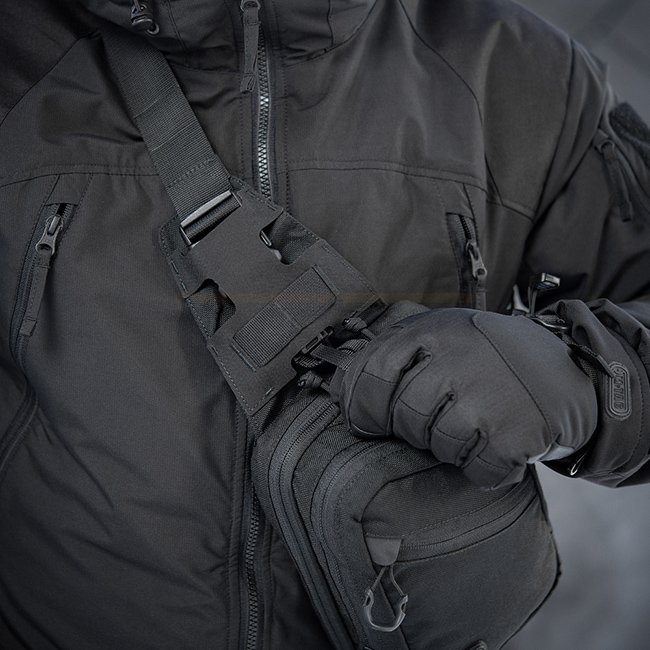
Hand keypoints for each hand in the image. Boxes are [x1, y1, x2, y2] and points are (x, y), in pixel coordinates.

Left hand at [333, 308, 598, 487]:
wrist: (567, 372)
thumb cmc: (487, 359)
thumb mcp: (442, 336)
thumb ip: (391, 355)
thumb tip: (333, 388)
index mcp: (436, 331)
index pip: (374, 371)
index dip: (361, 403)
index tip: (365, 420)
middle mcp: (460, 358)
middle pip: (403, 415)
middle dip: (414, 425)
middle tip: (443, 413)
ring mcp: (488, 395)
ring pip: (436, 444)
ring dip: (451, 443)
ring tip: (476, 421)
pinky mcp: (515, 433)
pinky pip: (474, 468)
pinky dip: (483, 465)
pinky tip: (497, 441)